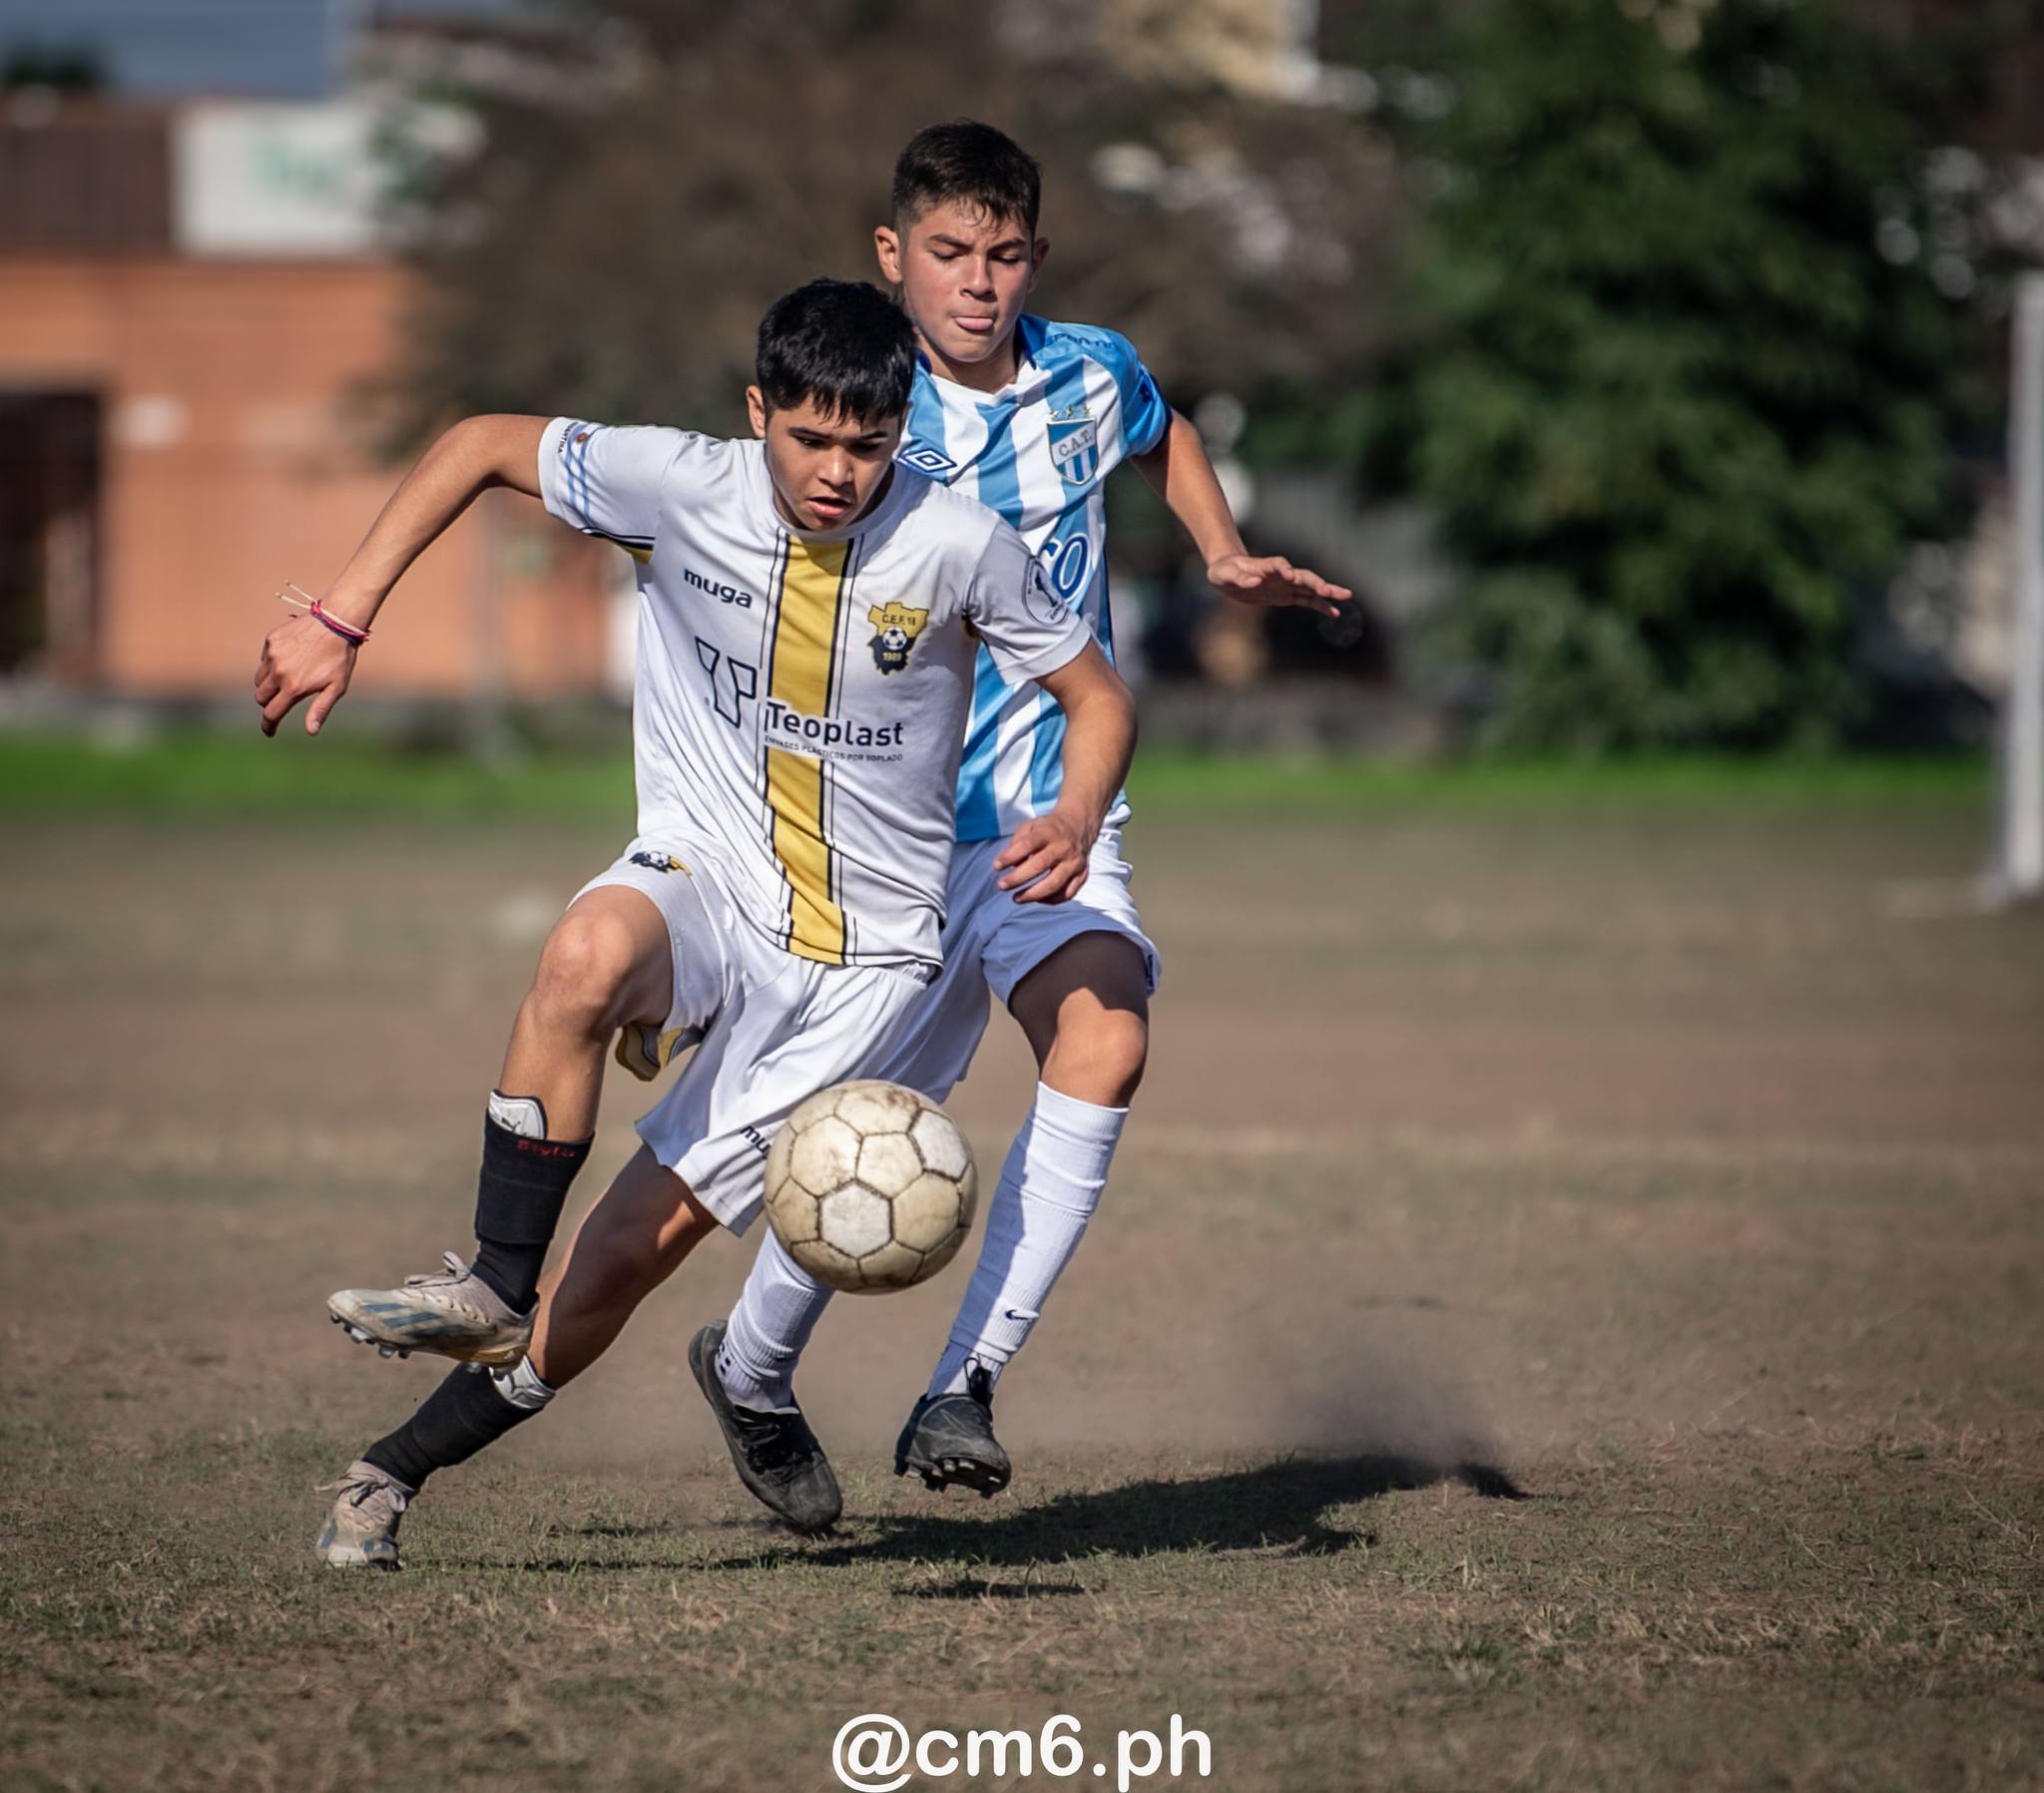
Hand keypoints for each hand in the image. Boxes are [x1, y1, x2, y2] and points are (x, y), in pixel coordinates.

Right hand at [253, 611, 355, 736]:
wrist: (336, 623)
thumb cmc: (340, 659)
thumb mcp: (336, 687)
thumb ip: (320, 709)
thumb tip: (310, 731)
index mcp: (294, 688)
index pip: (272, 713)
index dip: (269, 725)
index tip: (269, 731)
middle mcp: (279, 673)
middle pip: (261, 697)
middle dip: (269, 703)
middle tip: (281, 702)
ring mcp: (272, 655)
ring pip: (259, 679)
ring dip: (268, 685)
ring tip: (287, 680)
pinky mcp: (271, 641)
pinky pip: (264, 659)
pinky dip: (271, 665)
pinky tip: (289, 660)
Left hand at [994, 810, 1094, 904]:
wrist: (1078, 827)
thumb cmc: (1049, 829)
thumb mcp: (1030, 826)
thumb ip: (1016, 843)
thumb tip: (1007, 864)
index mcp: (1049, 832)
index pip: (1027, 844)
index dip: (1010, 857)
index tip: (996, 866)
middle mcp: (1063, 848)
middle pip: (1040, 865)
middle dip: (1018, 878)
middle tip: (1002, 886)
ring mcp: (1075, 863)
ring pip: (1054, 884)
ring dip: (1033, 894)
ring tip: (1016, 898)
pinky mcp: (1082, 875)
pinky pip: (1067, 893)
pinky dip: (1051, 900)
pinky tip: (1037, 898)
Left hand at [1206, 553, 1352, 618]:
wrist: (1229, 575)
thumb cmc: (1225, 572)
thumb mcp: (1225, 576)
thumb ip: (1240, 579)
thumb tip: (1254, 583)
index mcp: (1265, 566)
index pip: (1279, 565)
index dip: (1285, 569)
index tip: (1290, 576)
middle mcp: (1280, 574)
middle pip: (1302, 576)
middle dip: (1316, 583)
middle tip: (1330, 590)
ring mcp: (1287, 584)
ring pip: (1310, 588)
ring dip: (1327, 592)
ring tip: (1346, 596)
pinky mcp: (1288, 595)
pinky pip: (1308, 601)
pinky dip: (1321, 606)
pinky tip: (1334, 613)